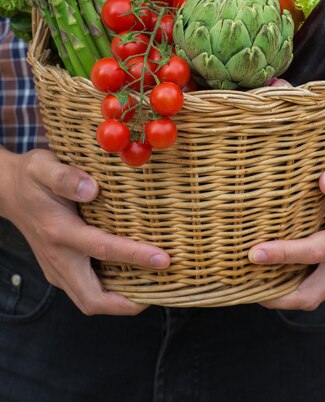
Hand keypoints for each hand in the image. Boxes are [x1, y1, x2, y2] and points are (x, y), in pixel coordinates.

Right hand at [0, 148, 169, 315]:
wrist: (8, 191)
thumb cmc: (32, 177)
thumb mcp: (43, 166)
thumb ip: (65, 177)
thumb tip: (92, 189)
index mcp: (59, 232)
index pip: (102, 249)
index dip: (135, 257)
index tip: (164, 259)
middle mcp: (57, 258)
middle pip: (93, 299)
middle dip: (129, 303)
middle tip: (163, 291)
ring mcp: (56, 269)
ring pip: (89, 301)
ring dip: (121, 303)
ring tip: (155, 290)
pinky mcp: (59, 271)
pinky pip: (86, 292)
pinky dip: (110, 294)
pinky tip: (133, 279)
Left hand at [248, 148, 324, 310]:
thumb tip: (324, 182)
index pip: (314, 252)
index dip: (283, 254)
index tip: (253, 253)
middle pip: (311, 294)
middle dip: (277, 296)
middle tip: (243, 285)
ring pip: (312, 295)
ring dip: (282, 296)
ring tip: (248, 284)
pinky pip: (315, 287)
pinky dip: (291, 288)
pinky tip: (267, 275)